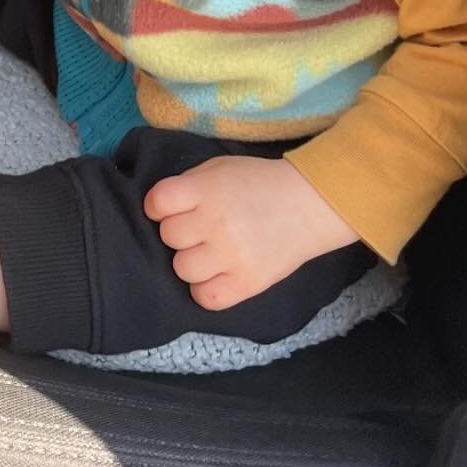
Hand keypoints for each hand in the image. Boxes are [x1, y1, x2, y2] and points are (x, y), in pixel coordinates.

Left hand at [143, 155, 358, 311]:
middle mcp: (216, 222)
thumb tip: (159, 209)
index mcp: (207, 189)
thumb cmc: (258, 183)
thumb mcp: (219, 169)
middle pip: (168, 236)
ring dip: (192, 261)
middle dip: (181, 232)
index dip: (159, 206)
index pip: (157, 202)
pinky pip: (205, 297)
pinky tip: (219, 274)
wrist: (309, 205)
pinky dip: (207, 289)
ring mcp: (231, 255)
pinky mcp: (247, 283)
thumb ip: (188, 185)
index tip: (170, 208)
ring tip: (211, 252)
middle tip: (201, 228)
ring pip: (182, 268)